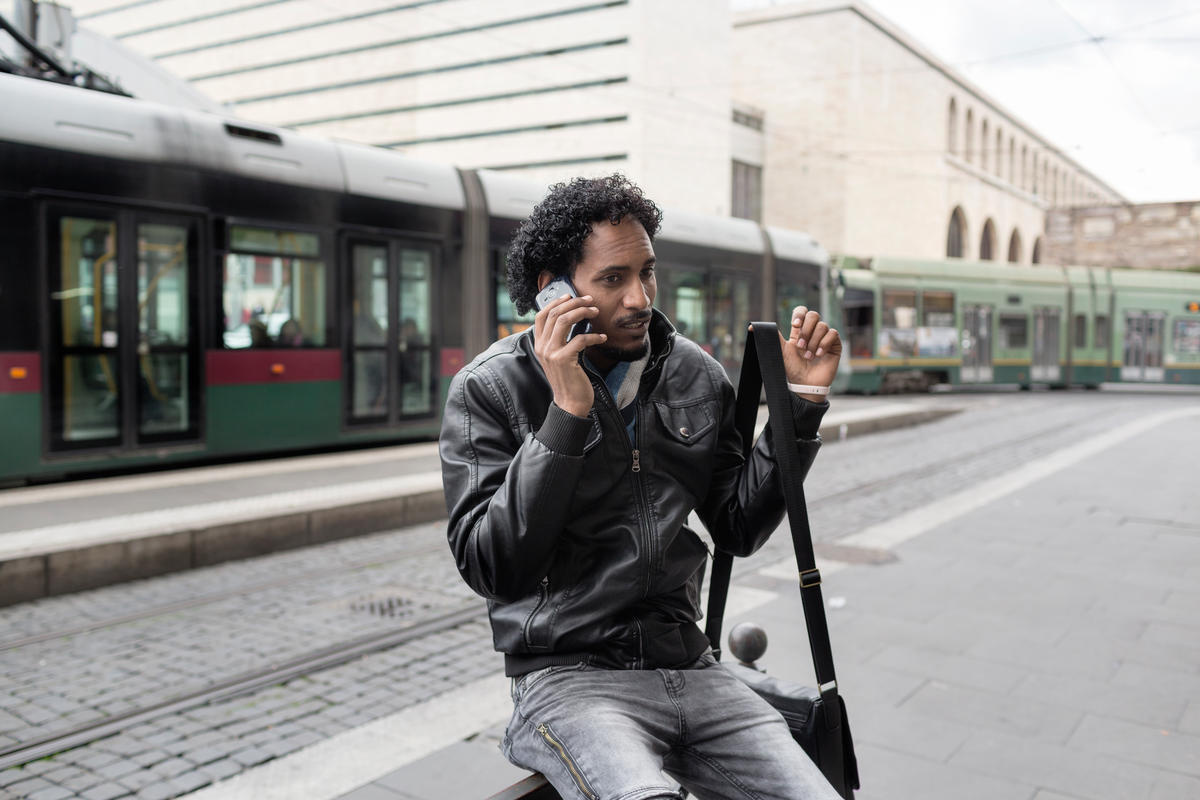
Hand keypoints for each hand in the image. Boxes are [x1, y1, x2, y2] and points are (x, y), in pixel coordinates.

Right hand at [533, 293, 606, 416]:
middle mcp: (542, 347)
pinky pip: (579, 339)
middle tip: (590, 301)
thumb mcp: (559, 357)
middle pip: (555, 313)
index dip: (555, 302)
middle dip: (574, 303)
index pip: (541, 315)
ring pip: (564, 320)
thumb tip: (573, 319)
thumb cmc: (569, 379)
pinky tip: (603, 337)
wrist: (569, 403)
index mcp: (539, 344)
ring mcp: (551, 353)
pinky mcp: (564, 360)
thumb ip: (559, 340)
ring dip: (582, 312)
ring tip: (596, 312)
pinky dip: (594, 336)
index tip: (570, 296)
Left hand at [779, 306, 840, 401]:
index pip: (802, 311)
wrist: (804, 384)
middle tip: (800, 346)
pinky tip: (819, 355)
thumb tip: (751, 327)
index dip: (799, 314)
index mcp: (799, 331)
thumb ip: (771, 337)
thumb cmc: (792, 369)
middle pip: (813, 315)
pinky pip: (832, 334)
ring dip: (813, 342)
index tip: (794, 326)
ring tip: (809, 356)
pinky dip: (824, 344)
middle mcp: (813, 332)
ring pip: (822, 326)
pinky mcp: (835, 345)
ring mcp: (824, 337)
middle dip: (806, 331)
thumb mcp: (781, 350)